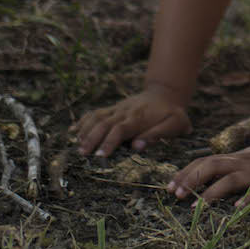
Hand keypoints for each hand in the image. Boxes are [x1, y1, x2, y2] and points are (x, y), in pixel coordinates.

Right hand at [74, 86, 189, 156]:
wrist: (166, 93)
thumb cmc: (172, 114)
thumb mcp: (175, 124)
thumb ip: (158, 134)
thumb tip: (137, 146)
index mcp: (139, 118)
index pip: (120, 129)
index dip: (110, 141)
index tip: (101, 155)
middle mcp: (125, 112)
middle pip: (104, 123)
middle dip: (92, 138)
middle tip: (83, 154)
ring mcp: (117, 109)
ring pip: (97, 117)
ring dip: (85, 130)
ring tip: (78, 146)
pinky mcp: (113, 109)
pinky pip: (96, 113)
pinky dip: (84, 121)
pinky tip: (74, 131)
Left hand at [166, 140, 249, 205]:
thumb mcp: (247, 161)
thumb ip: (227, 169)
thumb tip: (200, 182)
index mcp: (235, 158)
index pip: (204, 161)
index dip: (185, 173)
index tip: (169, 187)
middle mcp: (243, 162)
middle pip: (212, 165)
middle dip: (192, 179)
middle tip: (176, 195)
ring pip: (230, 179)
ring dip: (211, 193)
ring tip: (196, 208)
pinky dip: (247, 200)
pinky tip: (236, 210)